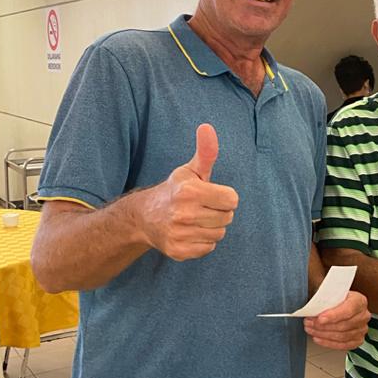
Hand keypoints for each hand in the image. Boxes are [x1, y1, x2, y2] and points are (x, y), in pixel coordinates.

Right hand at [138, 124, 238, 260]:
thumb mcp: (190, 170)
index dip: (224, 196)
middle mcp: (183, 214)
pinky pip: (208, 248)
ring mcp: (179, 234)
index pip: (232, 200)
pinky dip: (202, 242)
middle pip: (227, 218)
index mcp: (189, 191)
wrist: (145, 217)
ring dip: (211, 227)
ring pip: (219, 234)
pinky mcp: (178, 251)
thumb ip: (206, 151)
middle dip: (218, 212)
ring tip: (195, 219)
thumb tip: (207, 126)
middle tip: (201, 207)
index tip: (210, 194)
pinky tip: (189, 232)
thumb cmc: (176, 190)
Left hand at [303, 291, 370, 349]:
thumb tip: (312, 305)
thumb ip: (324, 298)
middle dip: (323, 326)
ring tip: (311, 329)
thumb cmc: (336, 298)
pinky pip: (343, 345)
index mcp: (359, 301)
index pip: (348, 310)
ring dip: (323, 334)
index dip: (333, 315)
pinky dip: (328, 343)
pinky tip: (318, 338)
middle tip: (309, 323)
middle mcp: (363, 315)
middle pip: (344, 325)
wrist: (341, 304)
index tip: (320, 318)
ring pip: (342, 336)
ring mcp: (362, 329)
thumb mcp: (331, 292)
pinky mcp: (357, 340)